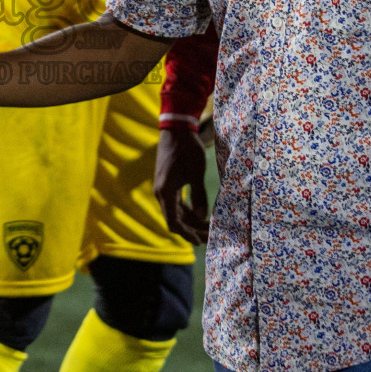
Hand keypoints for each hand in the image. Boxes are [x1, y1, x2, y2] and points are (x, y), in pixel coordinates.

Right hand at [156, 128, 209, 243]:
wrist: (176, 129)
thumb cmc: (187, 150)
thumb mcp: (196, 174)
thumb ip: (199, 196)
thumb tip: (202, 217)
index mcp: (165, 193)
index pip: (174, 222)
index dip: (187, 234)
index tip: (200, 241)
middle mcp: (161, 193)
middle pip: (174, 219)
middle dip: (191, 229)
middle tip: (208, 235)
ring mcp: (164, 187)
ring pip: (176, 211)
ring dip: (190, 220)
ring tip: (207, 226)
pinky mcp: (168, 182)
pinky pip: (176, 202)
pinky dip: (187, 209)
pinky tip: (200, 213)